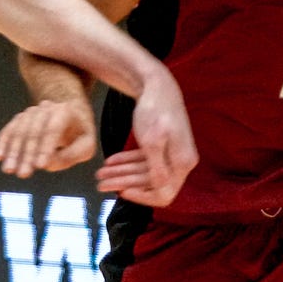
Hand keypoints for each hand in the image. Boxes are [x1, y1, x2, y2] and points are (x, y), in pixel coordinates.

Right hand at [0, 98, 98, 177]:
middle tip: (23, 174)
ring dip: (12, 152)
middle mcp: (45, 109)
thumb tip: (47, 165)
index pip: (52, 129)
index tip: (40, 166)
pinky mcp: (20, 120)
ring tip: (9, 170)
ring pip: (19, 131)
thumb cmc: (79, 135)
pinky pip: (9, 130)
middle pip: (34, 132)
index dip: (45, 148)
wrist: (70, 114)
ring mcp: (30, 112)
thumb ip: (70, 156)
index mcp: (65, 112)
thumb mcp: (86, 146)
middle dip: (27, 154)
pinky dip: (2, 143)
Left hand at [98, 67, 196, 205]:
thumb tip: (161, 188)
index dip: (143, 197)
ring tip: (99, 173)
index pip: (164, 193)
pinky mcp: (162, 146)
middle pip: (149, 182)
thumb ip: (156, 167)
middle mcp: (180, 162)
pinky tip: (109, 161)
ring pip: (143, 171)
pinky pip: (144, 159)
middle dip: (124, 183)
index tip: (123, 192)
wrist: (157, 84)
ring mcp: (171, 154)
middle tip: (99, 184)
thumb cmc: (155, 111)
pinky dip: (127, 161)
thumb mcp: (152, 141)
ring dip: (121, 173)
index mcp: (182, 163)